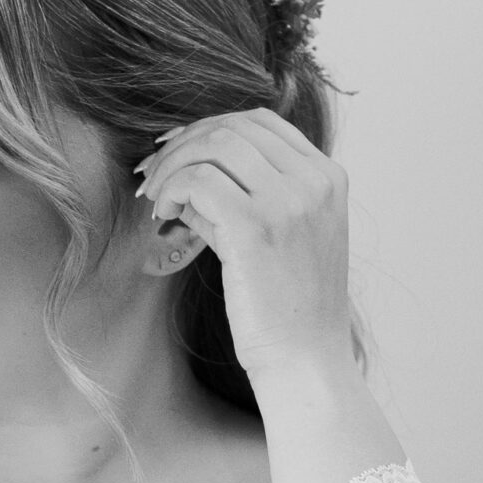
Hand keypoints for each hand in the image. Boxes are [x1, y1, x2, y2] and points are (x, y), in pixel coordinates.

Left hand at [134, 108, 352, 387]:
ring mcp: (290, 201)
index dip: (210, 128)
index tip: (177, 152)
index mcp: (328, 177)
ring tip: (156, 199)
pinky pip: (199, 181)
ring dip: (172, 166)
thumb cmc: (289, 310)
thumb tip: (187, 178)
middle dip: (183, 144)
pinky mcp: (257, 227)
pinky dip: (172, 190)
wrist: (306, 361)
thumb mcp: (280, 240)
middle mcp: (314, 180)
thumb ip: (244, 200)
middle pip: (233, 127)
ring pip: (213, 146)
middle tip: (154, 175)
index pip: (261, 122)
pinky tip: (163, 217)